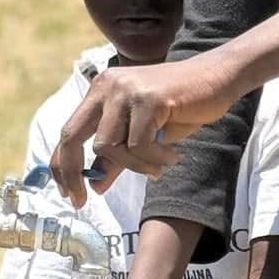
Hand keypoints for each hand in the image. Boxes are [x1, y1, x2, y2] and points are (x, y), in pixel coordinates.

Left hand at [50, 55, 236, 205]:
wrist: (217, 79)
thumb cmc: (181, 107)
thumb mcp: (143, 136)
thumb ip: (117, 157)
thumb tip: (94, 186)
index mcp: (100, 91)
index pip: (68, 131)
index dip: (61, 164)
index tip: (66, 193)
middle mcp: (107, 86)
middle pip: (72, 135)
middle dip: (73, 173)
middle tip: (82, 199)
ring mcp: (126, 90)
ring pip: (109, 146)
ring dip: (134, 166)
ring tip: (159, 167)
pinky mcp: (148, 98)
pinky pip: (139, 145)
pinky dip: (155, 159)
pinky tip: (172, 156)